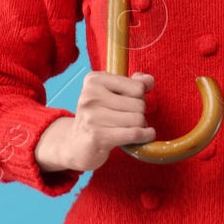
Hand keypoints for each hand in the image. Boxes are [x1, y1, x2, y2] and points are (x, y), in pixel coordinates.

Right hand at [35, 71, 156, 172]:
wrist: (75, 143)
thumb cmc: (99, 115)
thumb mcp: (113, 94)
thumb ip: (133, 84)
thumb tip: (149, 80)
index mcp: (94, 80)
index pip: (137, 86)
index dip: (139, 97)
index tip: (128, 103)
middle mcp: (91, 96)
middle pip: (139, 104)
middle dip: (139, 113)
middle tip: (127, 119)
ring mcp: (93, 116)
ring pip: (138, 119)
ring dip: (140, 126)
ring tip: (128, 128)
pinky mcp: (98, 136)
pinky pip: (134, 133)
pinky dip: (145, 135)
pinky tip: (145, 135)